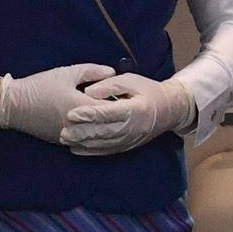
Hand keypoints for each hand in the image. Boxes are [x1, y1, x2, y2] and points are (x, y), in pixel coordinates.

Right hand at [0, 64, 115, 144]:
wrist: (14, 106)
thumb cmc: (40, 86)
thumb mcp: (67, 73)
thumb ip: (92, 72)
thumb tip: (113, 71)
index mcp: (81, 106)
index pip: (111, 106)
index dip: (121, 100)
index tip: (128, 94)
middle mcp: (79, 126)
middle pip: (106, 123)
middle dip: (116, 115)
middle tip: (125, 106)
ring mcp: (71, 136)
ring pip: (96, 134)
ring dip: (104, 126)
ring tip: (113, 117)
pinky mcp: (64, 142)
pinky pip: (85, 139)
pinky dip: (92, 133)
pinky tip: (96, 125)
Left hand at [63, 73, 193, 156]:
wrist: (169, 110)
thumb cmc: (148, 91)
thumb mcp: (131, 80)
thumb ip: (110, 84)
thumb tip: (88, 92)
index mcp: (134, 109)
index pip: (107, 113)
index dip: (88, 114)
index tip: (71, 113)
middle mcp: (132, 128)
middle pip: (103, 132)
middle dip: (81, 132)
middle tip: (63, 131)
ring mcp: (129, 139)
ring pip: (103, 144)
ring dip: (82, 143)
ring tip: (65, 139)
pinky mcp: (126, 146)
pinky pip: (106, 151)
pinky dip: (90, 151)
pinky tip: (75, 149)